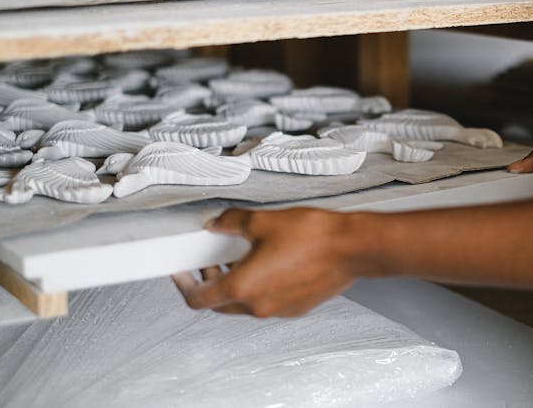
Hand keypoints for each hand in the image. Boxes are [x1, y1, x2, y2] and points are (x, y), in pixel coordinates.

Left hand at [172, 208, 362, 317]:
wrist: (352, 248)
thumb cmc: (314, 237)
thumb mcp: (262, 221)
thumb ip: (231, 223)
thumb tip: (216, 225)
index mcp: (244, 288)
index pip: (198, 299)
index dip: (184, 285)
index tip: (180, 272)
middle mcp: (259, 306)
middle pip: (219, 304)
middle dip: (210, 282)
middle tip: (210, 260)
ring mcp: (279, 311)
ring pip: (244, 304)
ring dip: (235, 285)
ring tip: (241, 257)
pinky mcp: (297, 308)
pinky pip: (267, 302)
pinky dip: (258, 288)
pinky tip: (268, 264)